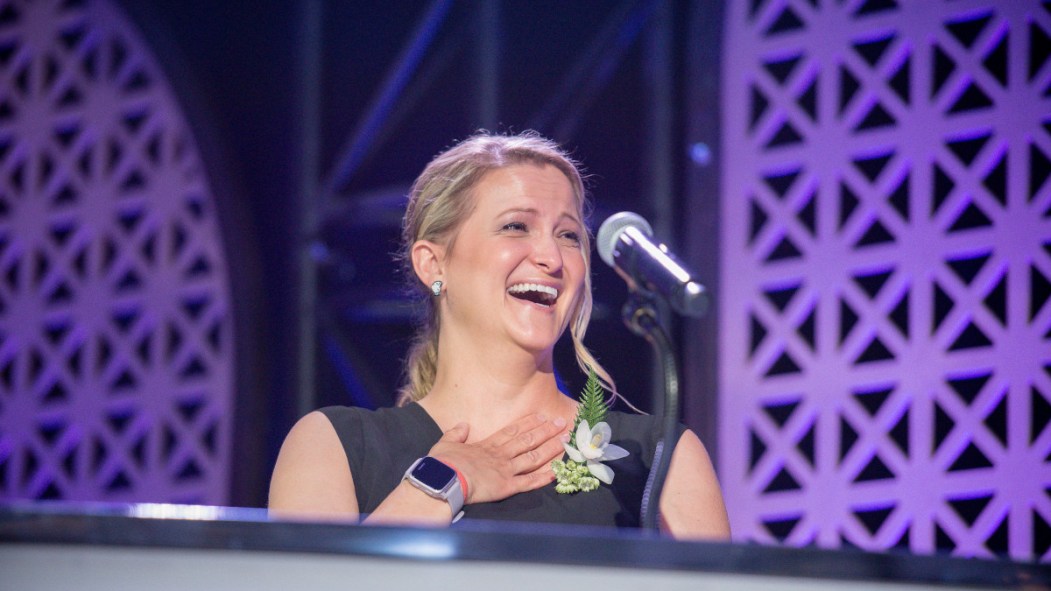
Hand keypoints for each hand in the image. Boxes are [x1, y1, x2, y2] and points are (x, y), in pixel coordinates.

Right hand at [428, 414, 567, 503]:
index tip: (541, 416)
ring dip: (550, 448)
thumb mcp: (446, 443)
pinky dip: (544, 477)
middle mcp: (501, 455)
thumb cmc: (443, 463)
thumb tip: (463, 425)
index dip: (527, 423)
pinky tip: (557, 472)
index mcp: (486, 445)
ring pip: (533, 457)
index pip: (511, 431)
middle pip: (527, 440)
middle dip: (546, 431)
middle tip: (561, 423)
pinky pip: (530, 482)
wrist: (444, 478)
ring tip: (565, 440)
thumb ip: (456, 434)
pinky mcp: (507, 486)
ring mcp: (506, 470)